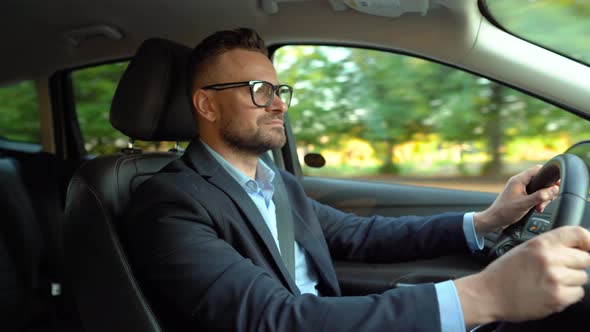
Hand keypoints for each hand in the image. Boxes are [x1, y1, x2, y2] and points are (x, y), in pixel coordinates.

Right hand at [455, 226, 589, 325]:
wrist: (488, 294)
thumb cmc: (504, 273)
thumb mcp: (524, 249)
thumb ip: (549, 246)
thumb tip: (576, 248)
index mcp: (541, 243)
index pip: (578, 234)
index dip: (589, 241)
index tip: (589, 248)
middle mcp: (550, 258)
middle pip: (584, 258)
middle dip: (574, 265)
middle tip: (557, 270)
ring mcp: (555, 278)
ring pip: (582, 277)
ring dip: (571, 281)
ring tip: (549, 283)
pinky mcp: (558, 297)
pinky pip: (578, 293)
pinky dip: (568, 295)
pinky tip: (549, 292)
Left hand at [474, 165, 559, 234]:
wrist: (494, 220)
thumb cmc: (505, 212)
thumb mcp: (525, 204)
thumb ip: (540, 196)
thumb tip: (554, 189)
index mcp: (519, 180)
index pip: (538, 170)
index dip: (549, 175)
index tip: (557, 183)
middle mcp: (519, 182)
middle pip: (540, 180)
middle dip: (546, 191)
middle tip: (546, 201)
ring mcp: (520, 188)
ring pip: (539, 188)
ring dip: (543, 198)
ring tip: (540, 207)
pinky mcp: (521, 195)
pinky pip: (534, 194)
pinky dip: (538, 201)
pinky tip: (537, 208)